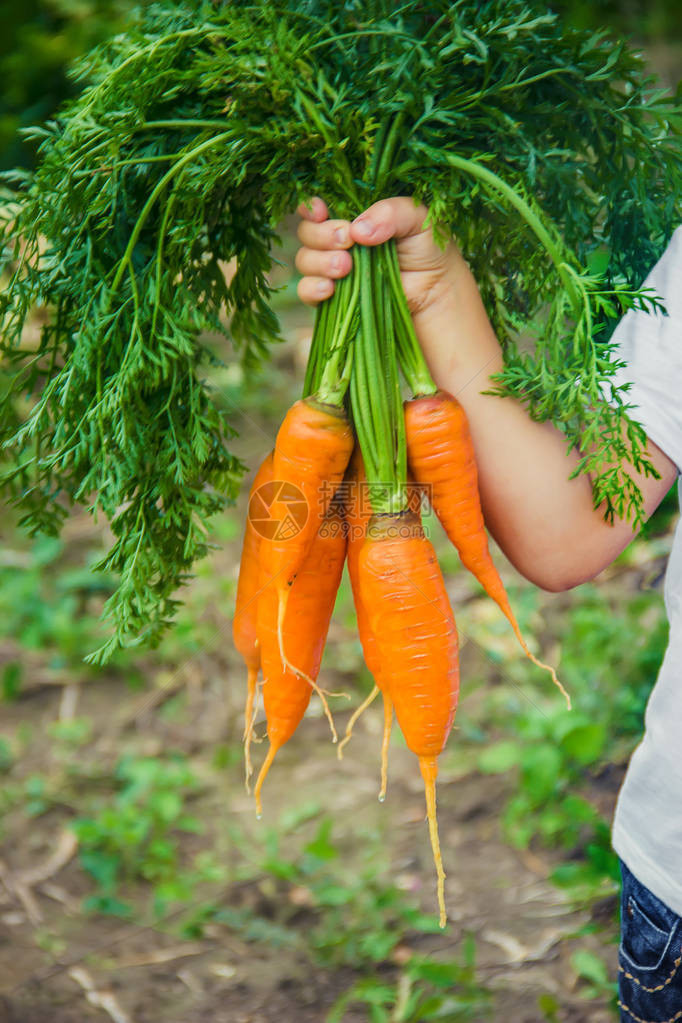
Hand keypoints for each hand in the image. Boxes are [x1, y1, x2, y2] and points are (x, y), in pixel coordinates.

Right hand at [295, 196, 465, 320]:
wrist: (436, 291)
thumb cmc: (428, 248)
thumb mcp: (417, 219)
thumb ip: (390, 214)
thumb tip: (356, 231)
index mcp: (352, 215)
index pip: (317, 207)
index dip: (311, 208)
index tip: (320, 210)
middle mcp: (337, 241)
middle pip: (308, 233)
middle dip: (322, 235)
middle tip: (346, 240)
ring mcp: (333, 270)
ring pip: (305, 261)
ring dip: (319, 262)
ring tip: (345, 267)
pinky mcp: (333, 298)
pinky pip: (306, 292)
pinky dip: (312, 288)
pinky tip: (330, 289)